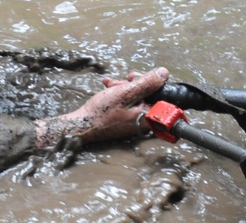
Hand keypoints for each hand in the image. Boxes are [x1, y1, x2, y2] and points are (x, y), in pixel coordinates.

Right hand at [35, 66, 169, 146]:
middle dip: (136, 83)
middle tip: (125, 80)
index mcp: (149, 117)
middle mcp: (144, 121)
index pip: (163, 96)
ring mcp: (134, 121)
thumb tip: (164, 73)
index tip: (143, 78)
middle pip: (150, 95)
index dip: (155, 83)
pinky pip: (128, 103)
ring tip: (112, 85)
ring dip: (125, 86)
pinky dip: (120, 94)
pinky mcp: (125, 120)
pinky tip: (110, 88)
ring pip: (137, 97)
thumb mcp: (125, 93)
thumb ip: (147, 83)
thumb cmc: (102, 112)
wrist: (82, 125)